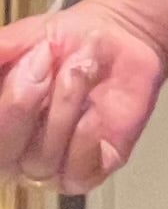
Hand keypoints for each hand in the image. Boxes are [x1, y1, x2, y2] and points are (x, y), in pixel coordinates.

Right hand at [0, 0, 167, 194]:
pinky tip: (93, 110)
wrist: (114, 37)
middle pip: (3, 155)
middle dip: (21, 102)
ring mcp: (50, 167)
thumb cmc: (60, 44)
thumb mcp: (20, 39)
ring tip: (81, 67)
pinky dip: (85, 138)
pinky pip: (78, 172)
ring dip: (63, 105)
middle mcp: (13, 154)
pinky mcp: (89, 171)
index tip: (22, 59)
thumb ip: (1, 51)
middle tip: (44, 57)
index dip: (4, 102)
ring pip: (41, 159)